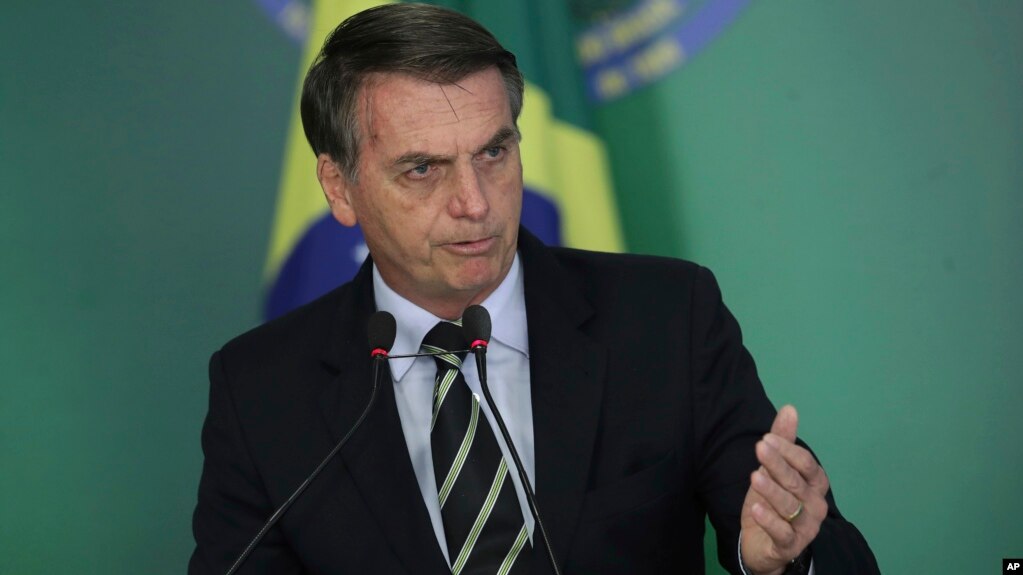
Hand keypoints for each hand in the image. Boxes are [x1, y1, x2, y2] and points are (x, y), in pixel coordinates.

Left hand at [739, 405, 828, 574]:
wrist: (764, 543)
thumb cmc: (773, 502)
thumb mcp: (773, 469)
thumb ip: (782, 441)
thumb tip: (790, 408)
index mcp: (814, 483)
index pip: (806, 464)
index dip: (787, 451)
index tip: (765, 438)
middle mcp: (815, 504)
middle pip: (796, 482)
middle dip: (778, 464)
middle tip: (760, 448)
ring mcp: (805, 527)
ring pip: (789, 506)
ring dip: (772, 491)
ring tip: (755, 477)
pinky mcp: (790, 545)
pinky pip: (782, 532)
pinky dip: (769, 521)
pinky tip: (755, 509)